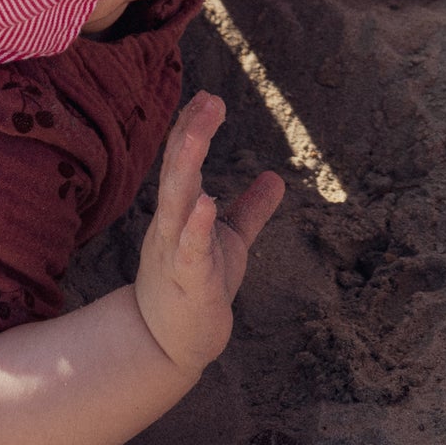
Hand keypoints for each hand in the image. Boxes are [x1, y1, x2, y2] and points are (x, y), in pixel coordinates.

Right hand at [132, 95, 283, 379]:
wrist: (169, 348)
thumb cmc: (196, 289)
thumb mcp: (228, 242)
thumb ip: (249, 210)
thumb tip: (277, 177)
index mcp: (178, 214)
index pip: (181, 163)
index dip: (192, 129)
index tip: (207, 96)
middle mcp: (170, 228)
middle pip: (176, 174)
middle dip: (189, 136)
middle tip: (209, 99)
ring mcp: (174, 255)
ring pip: (175, 205)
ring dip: (185, 168)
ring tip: (197, 133)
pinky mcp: (188, 284)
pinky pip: (189, 251)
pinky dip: (195, 227)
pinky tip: (206, 203)